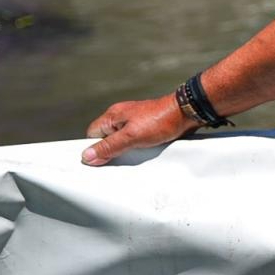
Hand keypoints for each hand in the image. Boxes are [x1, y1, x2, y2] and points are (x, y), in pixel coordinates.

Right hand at [81, 96, 196, 164]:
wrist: (187, 113)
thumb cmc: (161, 120)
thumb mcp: (131, 137)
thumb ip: (109, 147)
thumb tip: (87, 156)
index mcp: (113, 115)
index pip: (92, 134)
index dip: (94, 148)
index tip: (98, 161)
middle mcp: (121, 117)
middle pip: (106, 138)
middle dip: (111, 151)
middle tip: (118, 160)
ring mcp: (134, 121)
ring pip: (121, 140)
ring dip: (125, 150)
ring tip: (133, 155)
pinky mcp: (146, 126)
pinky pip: (134, 140)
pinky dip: (136, 147)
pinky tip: (143, 152)